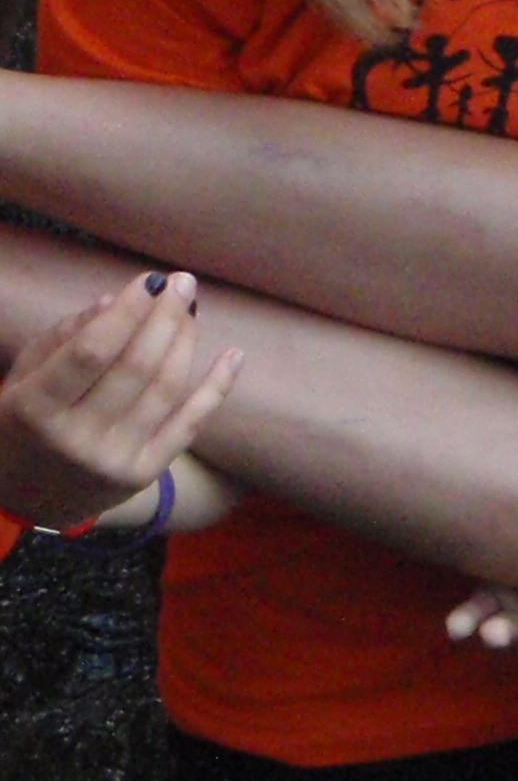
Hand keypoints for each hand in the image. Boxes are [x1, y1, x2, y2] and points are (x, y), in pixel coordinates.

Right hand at [0, 271, 240, 528]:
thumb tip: (114, 300)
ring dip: (186, 341)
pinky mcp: (144, 474)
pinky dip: (217, 387)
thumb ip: (61, 338)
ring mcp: (114, 459)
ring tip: (191, 308)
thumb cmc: (19, 425)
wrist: (23, 500)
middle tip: (183, 282)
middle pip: (137, 366)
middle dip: (166, 317)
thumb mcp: (21, 379)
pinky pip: (190, 423)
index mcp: (34, 409)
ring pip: (166, 388)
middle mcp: (76, 438)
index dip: (127, 312)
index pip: (91, 352)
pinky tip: (234, 354)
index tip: (151, 280)